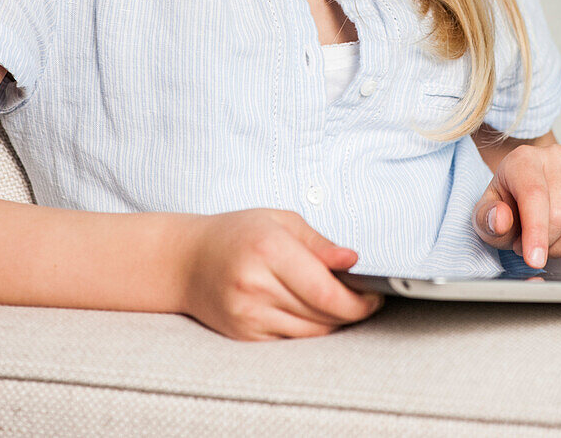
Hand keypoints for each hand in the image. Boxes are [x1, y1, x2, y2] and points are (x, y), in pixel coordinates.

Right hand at [177, 208, 384, 340]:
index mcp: (269, 249)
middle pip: (322, 314)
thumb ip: (319, 243)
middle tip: (364, 298)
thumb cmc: (236, 233)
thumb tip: (353, 260)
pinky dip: (308, 329)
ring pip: (310, 332)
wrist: (186, 261)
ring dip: (332, 321)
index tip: (374, 296)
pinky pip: (290, 340)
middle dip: (351, 310)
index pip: (326, 291)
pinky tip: (311, 312)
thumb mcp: (280, 221)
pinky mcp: (243, 334)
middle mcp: (256, 284)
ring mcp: (247, 314)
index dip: (358, 300)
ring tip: (338, 302)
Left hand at [472, 143, 560, 268]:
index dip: (536, 232)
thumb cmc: (507, 206)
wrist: (529, 196)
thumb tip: (501, 219)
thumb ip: (487, 219)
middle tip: (528, 246)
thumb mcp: (484, 216)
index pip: (535, 196)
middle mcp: (556, 157)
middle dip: (545, 244)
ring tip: (546, 240)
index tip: (533, 260)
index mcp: (523, 159)